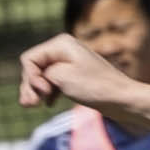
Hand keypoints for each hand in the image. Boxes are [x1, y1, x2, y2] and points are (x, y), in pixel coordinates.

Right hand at [19, 31, 138, 114]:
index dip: (31, 78)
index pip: (29, 59)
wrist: (120, 98)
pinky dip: (46, 93)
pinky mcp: (71, 75)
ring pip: (40, 76)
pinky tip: (50, 103)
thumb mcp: (60, 77)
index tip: (45, 91)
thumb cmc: (94, 86)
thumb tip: (32, 85)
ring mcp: (67, 62)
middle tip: (32, 105)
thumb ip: (38, 76)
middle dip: (30, 86)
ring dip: (35, 92)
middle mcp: (62, 49)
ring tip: (35, 106)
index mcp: (60, 43)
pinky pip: (50, 82)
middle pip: (32, 68)